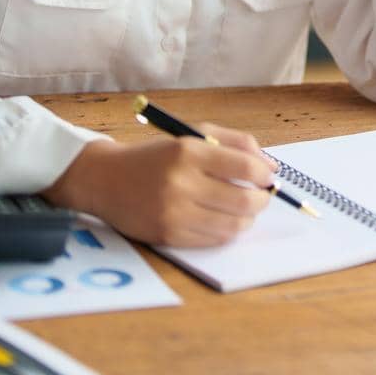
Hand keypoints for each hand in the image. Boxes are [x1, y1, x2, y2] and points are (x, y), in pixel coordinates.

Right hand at [42, 123, 275, 245]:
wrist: (105, 179)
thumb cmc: (155, 155)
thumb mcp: (193, 135)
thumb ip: (235, 142)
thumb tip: (270, 166)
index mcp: (188, 152)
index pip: (245, 166)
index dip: (265, 174)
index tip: (268, 176)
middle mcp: (181, 182)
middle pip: (244, 200)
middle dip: (262, 199)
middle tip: (262, 196)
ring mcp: (173, 212)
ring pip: (232, 225)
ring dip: (248, 218)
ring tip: (244, 209)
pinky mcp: (167, 235)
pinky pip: (212, 239)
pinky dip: (226, 231)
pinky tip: (223, 220)